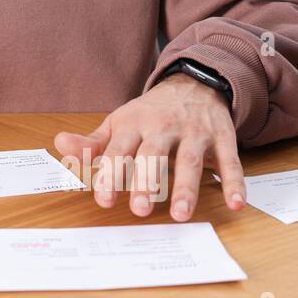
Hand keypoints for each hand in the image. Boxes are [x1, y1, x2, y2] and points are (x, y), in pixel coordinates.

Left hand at [53, 73, 247, 220]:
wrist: (194, 83)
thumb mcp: (118, 124)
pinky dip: (235, 182)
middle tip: (139, 210)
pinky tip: (237, 204)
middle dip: (145, 181)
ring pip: (189, 160)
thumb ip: (93, 143)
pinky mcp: (222, 137)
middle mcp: (163, 126)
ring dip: (186, 188)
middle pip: (153, 155)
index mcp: (133, 123)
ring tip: (179, 214)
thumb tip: (61, 145)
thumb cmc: (149, 114)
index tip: (103, 200)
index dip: (110, 174)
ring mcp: (194, 131)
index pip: (118, 150)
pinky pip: (230, 161)